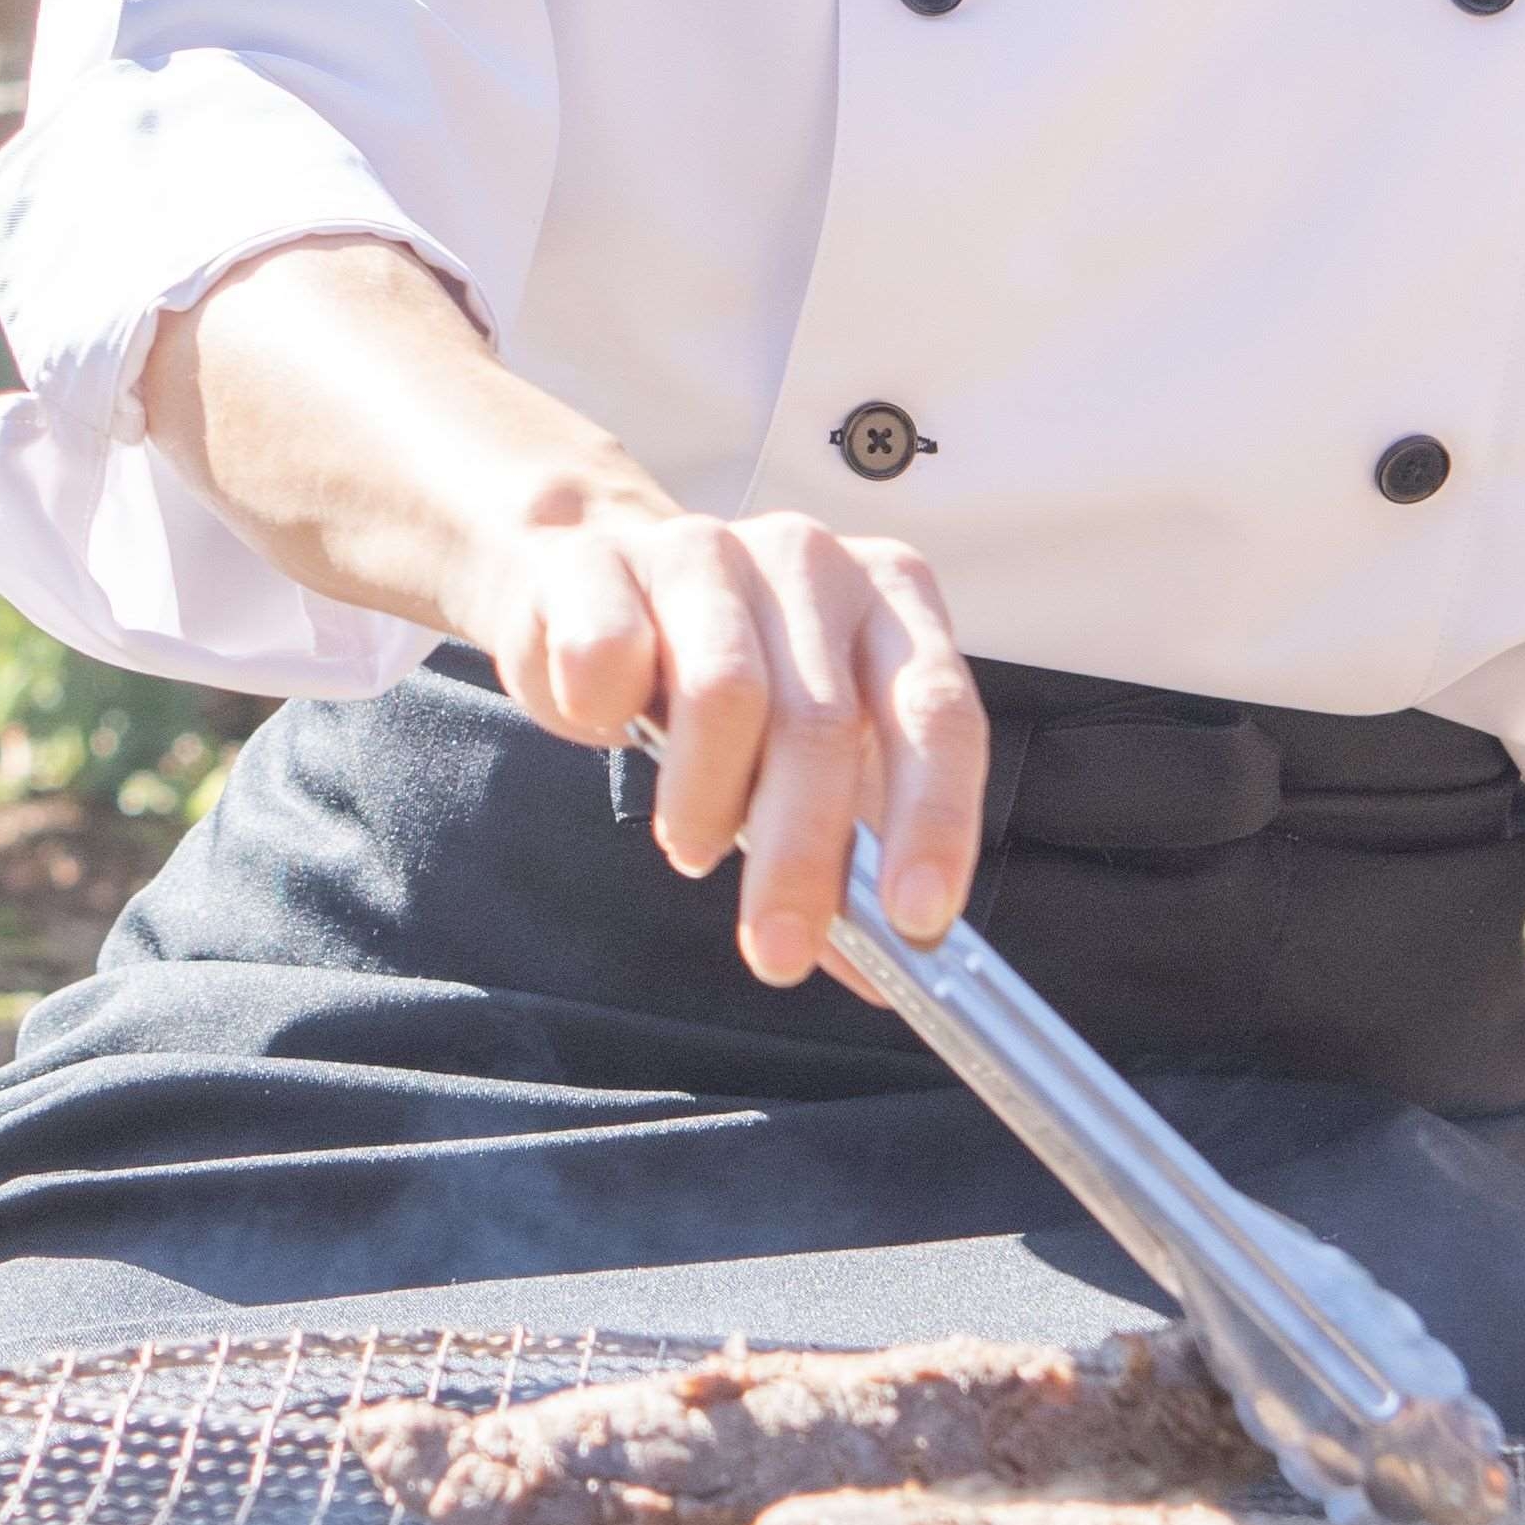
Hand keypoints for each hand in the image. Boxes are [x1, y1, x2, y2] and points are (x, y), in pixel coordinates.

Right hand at [474, 506, 987, 988]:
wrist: (584, 585)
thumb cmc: (715, 686)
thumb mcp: (800, 762)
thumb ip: (848, 856)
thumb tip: (888, 976)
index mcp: (892, 601)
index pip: (940, 714)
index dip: (933, 821)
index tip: (916, 919)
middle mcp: (812, 560)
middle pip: (824, 724)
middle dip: (802, 860)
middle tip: (778, 950)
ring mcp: (707, 548)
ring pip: (724, 694)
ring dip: (703, 803)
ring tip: (693, 843)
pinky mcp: (603, 561)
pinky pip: (611, 655)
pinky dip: (608, 716)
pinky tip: (611, 725)